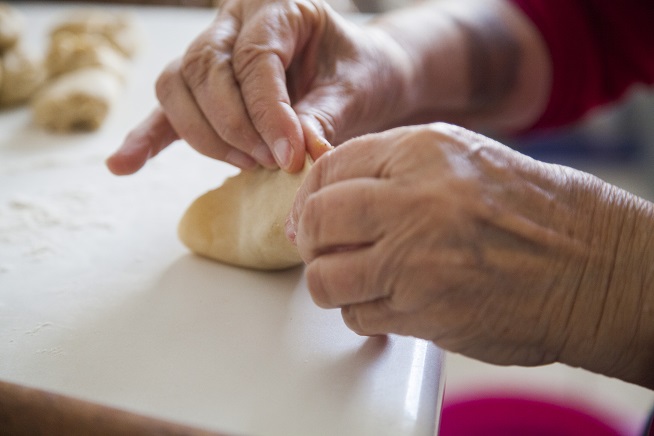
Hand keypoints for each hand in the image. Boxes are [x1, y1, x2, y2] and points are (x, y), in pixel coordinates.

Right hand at [107, 0, 415, 174]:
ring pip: (178, 88)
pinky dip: (147, 139)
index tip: (290, 157)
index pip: (255, 58)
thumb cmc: (358, 74)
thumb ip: (323, 118)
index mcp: (276, 6)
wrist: (355, 76)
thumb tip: (297, 154)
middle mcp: (234, 20)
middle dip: (236, 127)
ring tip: (249, 164)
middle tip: (272, 163)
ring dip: (207, 136)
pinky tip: (123, 165)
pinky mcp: (200, 88)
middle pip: (205, 70)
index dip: (269, 113)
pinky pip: (166, 111)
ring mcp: (210, 50)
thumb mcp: (354, 90)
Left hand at [287, 123, 653, 386]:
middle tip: (321, 248)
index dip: (308, 195)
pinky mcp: (423, 313)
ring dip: (330, 283)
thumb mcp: (461, 158)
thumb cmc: (529, 209)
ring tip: (352, 280)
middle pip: (318, 221)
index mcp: (421, 153)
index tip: (306, 215)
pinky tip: (385, 302)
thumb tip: (328, 191)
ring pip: (327, 278)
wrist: (589, 264)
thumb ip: (393, 168)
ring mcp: (416, 260)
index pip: (329, 168)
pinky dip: (361, 313)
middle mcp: (413, 201)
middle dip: (310, 238)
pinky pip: (359, 316)